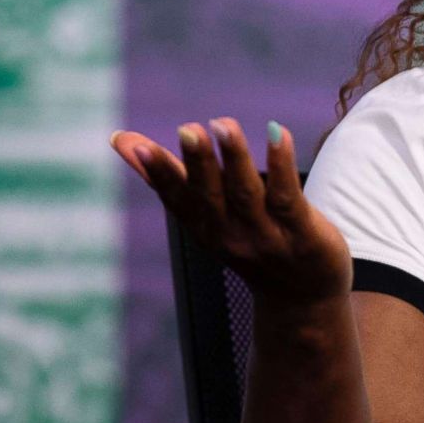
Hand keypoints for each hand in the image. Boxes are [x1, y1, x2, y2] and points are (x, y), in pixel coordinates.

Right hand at [110, 118, 351, 303]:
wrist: (301, 297)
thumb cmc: (249, 242)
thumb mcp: (205, 215)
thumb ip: (169, 176)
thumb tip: (121, 139)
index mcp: (203, 227)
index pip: (176, 198)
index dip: (156, 172)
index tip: (131, 144)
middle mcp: (230, 233)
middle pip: (210, 195)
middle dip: (197, 162)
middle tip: (187, 129)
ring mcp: (266, 235)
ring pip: (246, 193)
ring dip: (235, 157)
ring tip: (223, 125)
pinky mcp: (301, 233)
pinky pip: (288, 196)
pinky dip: (280, 164)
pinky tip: (277, 132)